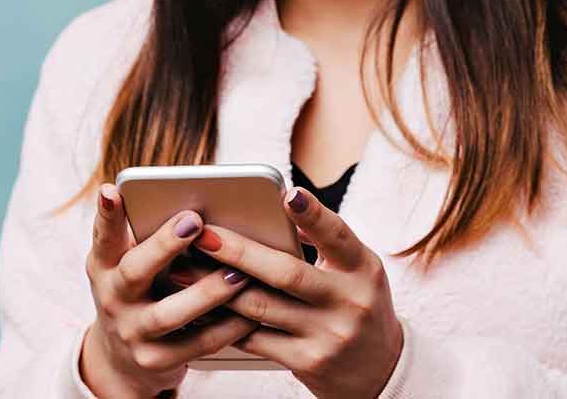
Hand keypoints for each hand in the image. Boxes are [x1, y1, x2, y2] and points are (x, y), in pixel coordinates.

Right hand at [80, 184, 254, 398]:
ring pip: (168, 314)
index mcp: (105, 266)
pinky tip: (251, 313)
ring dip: (207, 293)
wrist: (122, 357)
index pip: (103, 236)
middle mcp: (112, 298)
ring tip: (239, 273)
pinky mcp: (155, 360)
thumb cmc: (139, 292)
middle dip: (164, 246)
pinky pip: (197, 344)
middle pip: (133, 271)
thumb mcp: (127, 264)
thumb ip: (146, 237)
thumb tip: (193, 201)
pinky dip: (227, 328)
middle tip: (195, 221)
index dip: (107, 215)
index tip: (113, 191)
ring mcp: (132, 332)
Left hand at [193, 187, 403, 398]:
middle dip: (239, 252)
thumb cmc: (358, 306)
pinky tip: (202, 308)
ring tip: (186, 269)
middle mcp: (349, 301)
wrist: (380, 370)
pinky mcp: (308, 362)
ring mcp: (328, 335)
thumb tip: (276, 208)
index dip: (313, 215)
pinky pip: (256, 339)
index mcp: (363, 269)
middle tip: (203, 234)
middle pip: (286, 273)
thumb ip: (323, 244)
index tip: (287, 194)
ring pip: (261, 307)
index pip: (338, 236)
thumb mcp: (357, 271)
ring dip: (218, 288)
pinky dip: (226, 322)